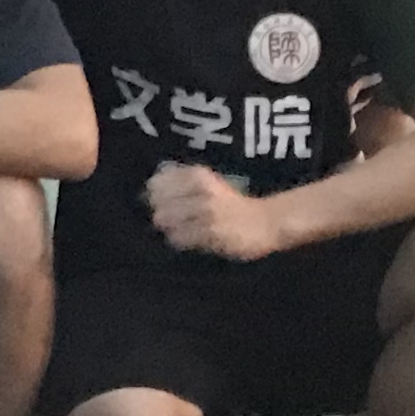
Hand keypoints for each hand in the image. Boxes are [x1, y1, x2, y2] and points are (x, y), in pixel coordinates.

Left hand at [146, 162, 287, 261]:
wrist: (266, 221)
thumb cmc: (231, 203)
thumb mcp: (208, 184)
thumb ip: (181, 183)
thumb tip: (148, 190)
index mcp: (198, 175)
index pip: (157, 183)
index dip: (154, 196)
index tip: (159, 203)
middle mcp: (201, 190)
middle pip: (158, 204)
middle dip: (160, 213)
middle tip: (169, 220)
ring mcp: (207, 212)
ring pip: (167, 221)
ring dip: (169, 228)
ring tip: (180, 230)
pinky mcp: (212, 233)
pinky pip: (181, 238)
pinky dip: (180, 240)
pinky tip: (189, 240)